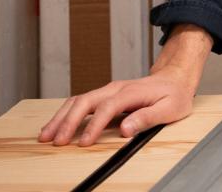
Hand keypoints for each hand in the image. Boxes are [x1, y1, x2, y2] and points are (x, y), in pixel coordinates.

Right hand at [37, 25, 209, 146]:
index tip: (84, 143)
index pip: (108, 108)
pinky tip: (55, 126)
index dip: (94, 126)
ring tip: (46, 135)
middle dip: (68, 121)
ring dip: (61, 117)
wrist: (174, 78)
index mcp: (131, 92)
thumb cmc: (174, 95)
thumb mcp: (170, 108)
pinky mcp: (104, 95)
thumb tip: (126, 130)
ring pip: (78, 100)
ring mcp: (108, 90)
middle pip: (85, 101)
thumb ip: (148, 118)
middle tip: (57, 141)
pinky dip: (65, 113)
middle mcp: (116, 88)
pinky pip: (80, 102)